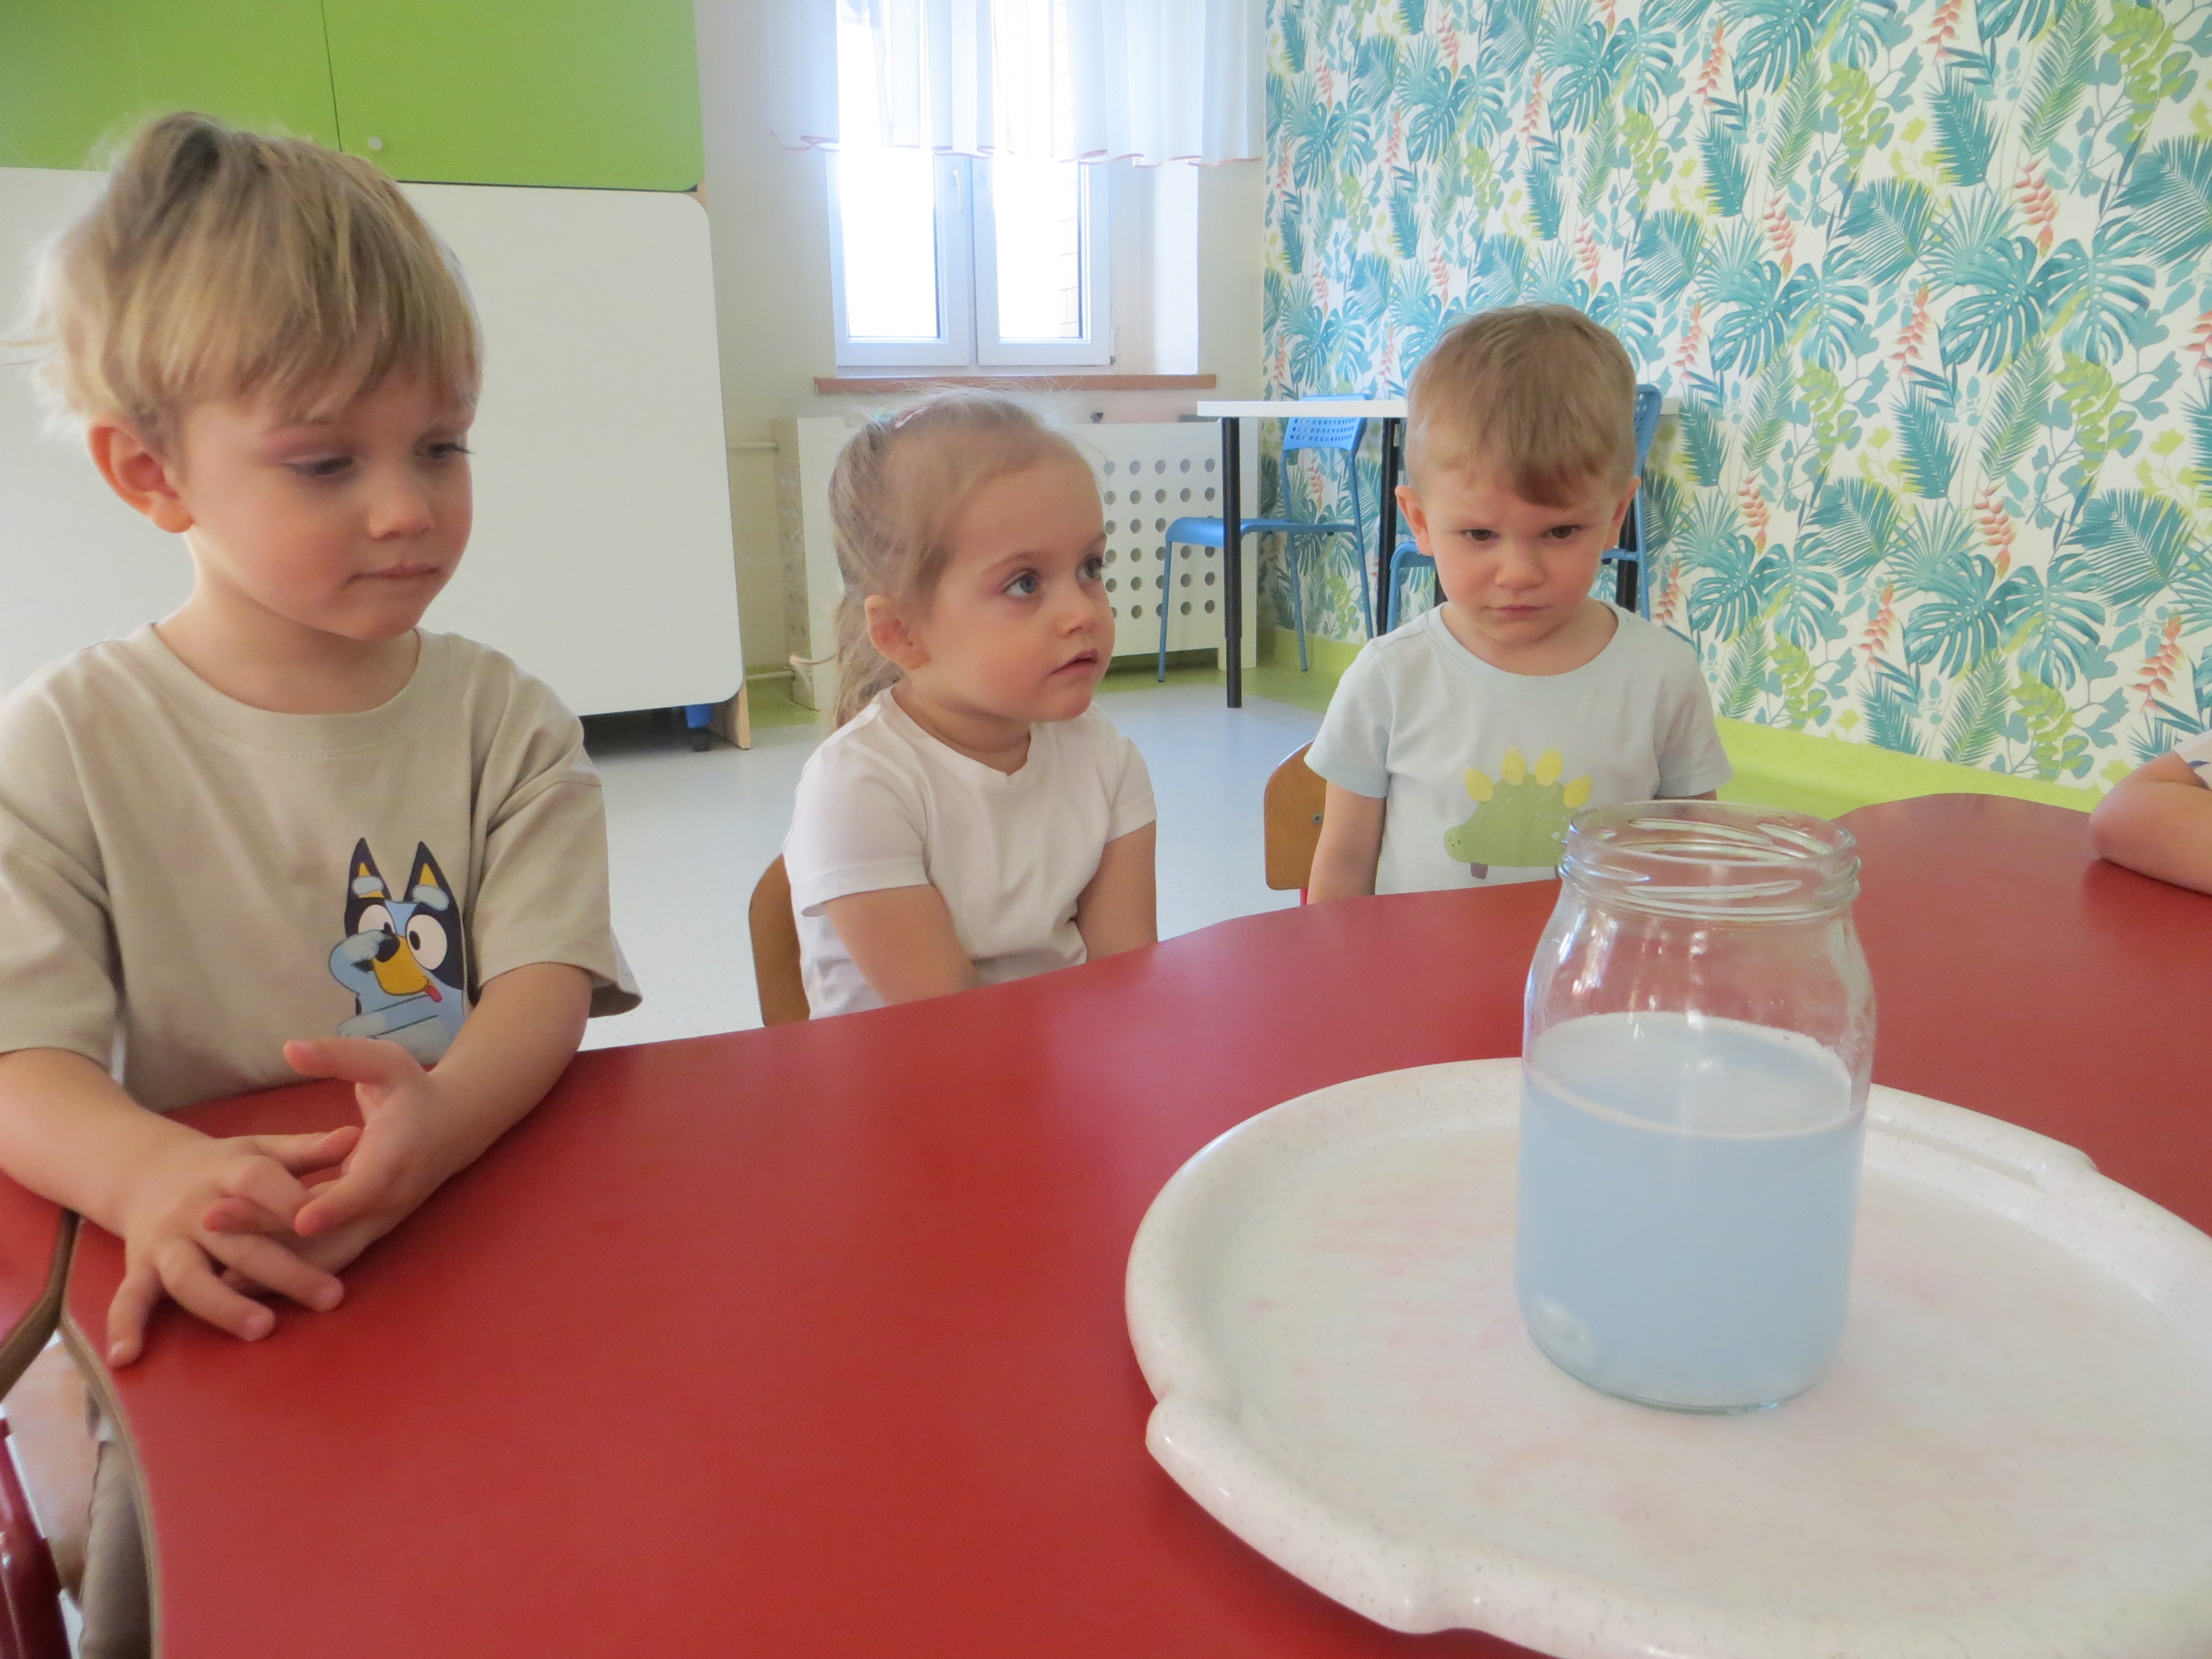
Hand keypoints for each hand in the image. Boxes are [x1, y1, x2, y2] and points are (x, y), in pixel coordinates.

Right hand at [106, 1124, 360, 1366]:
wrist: (146, 1170)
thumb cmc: (225, 1167)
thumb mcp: (262, 1150)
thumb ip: (308, 1149)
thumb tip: (357, 1135)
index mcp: (228, 1172)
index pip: (259, 1181)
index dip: (287, 1199)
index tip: (318, 1220)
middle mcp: (195, 1209)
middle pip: (238, 1241)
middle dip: (283, 1270)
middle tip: (330, 1296)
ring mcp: (165, 1241)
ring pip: (190, 1277)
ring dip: (224, 1304)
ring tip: (263, 1328)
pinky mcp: (139, 1267)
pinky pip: (129, 1299)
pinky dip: (125, 1326)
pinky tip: (128, 1357)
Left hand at [203, 1039, 457, 1275]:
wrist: (452, 1128)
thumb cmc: (413, 1092)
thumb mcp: (386, 1062)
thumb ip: (340, 1056)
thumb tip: (290, 1049)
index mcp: (396, 1156)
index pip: (366, 1188)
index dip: (336, 1205)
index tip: (301, 1219)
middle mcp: (387, 1199)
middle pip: (332, 1229)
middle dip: (271, 1230)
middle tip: (210, 1220)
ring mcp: (374, 1222)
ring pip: (326, 1254)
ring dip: (272, 1264)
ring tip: (212, 1268)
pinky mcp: (360, 1233)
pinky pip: (322, 1255)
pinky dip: (283, 1267)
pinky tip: (235, 1276)